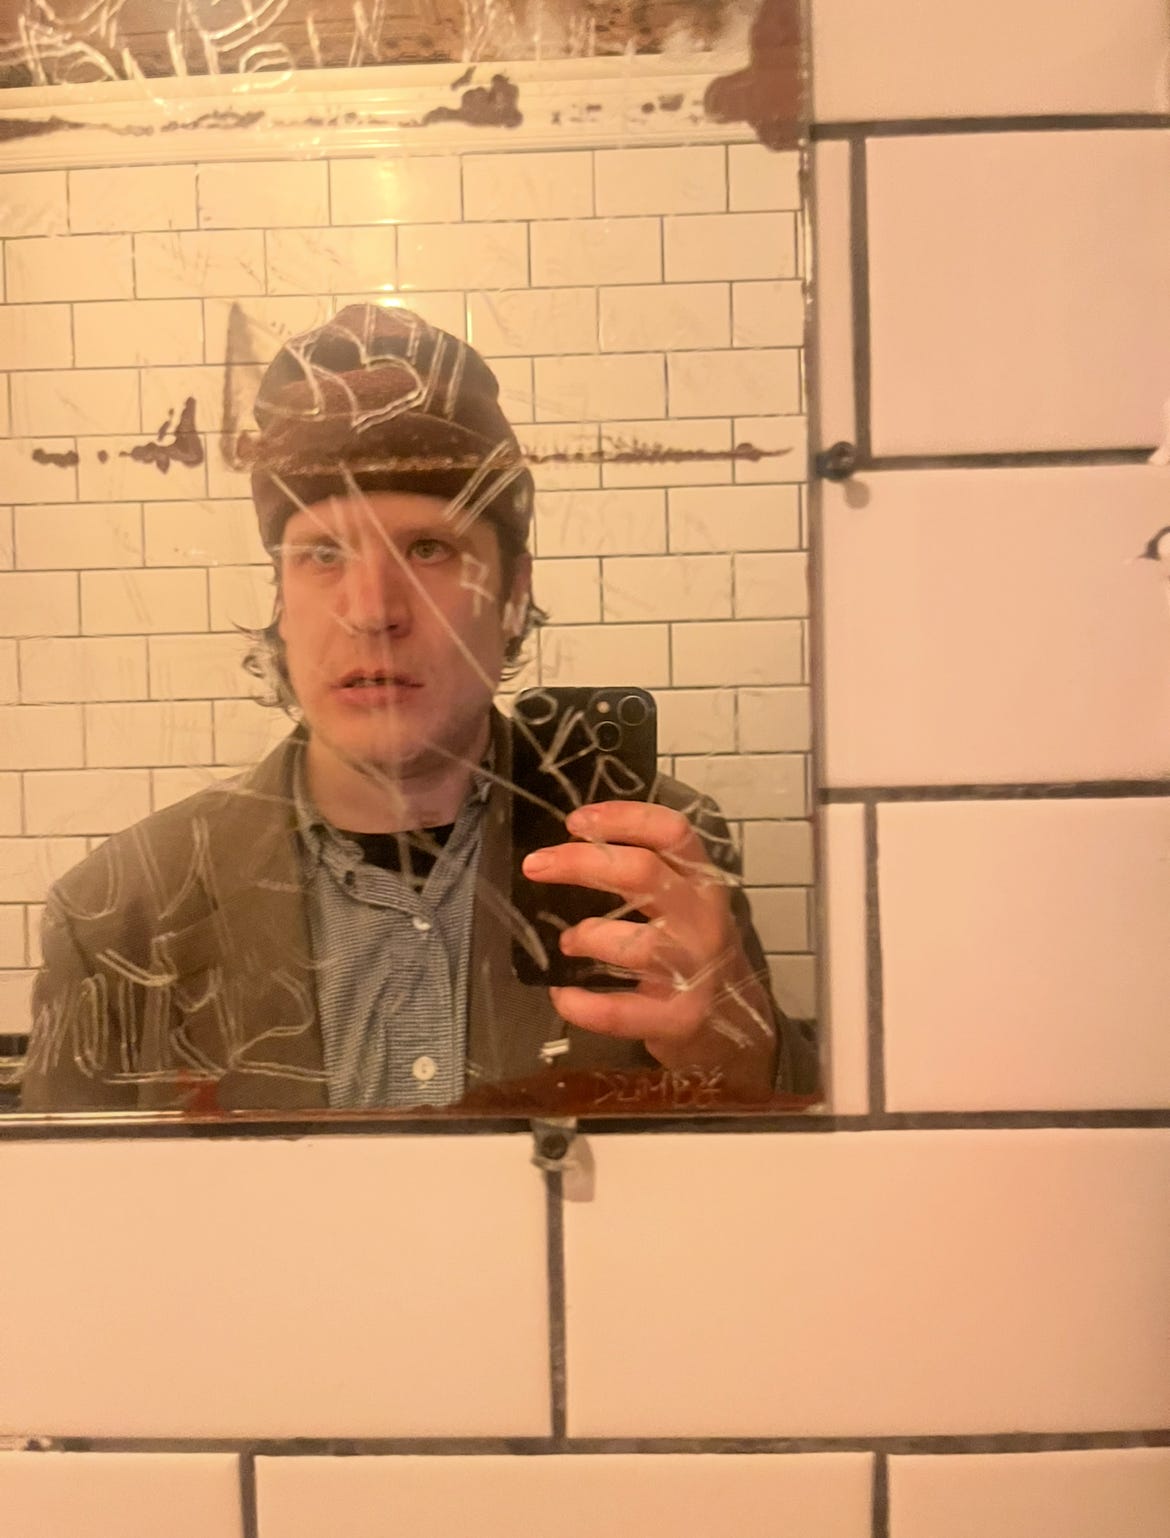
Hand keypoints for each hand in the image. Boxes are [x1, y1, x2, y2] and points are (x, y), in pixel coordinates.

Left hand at [520, 800, 776, 1092]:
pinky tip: (563, 995)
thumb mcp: (686, 904)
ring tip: (567, 942)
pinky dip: (582, 1004)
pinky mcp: (678, 1019)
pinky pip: (619, 1011)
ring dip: (588, 936)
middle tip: (536, 865)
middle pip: (643, 873)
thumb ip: (647, 877)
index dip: (623, 818)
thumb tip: (570, 850)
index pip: (670, 832)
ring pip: (635, 943)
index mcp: (703, 882)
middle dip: (581, 863)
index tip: (576, 821)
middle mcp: (703, 919)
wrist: (737, 1026)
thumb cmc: (695, 953)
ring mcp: (694, 970)